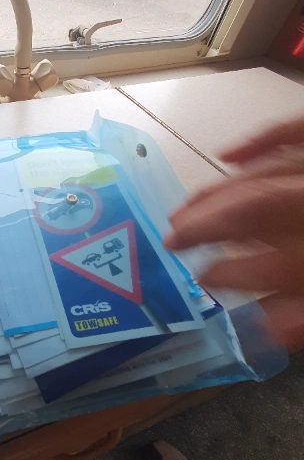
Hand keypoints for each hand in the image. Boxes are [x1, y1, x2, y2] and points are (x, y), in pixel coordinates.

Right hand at [163, 117, 303, 348]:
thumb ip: (303, 315)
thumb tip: (262, 327)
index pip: (264, 260)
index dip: (224, 271)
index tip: (199, 280)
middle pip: (251, 205)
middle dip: (204, 222)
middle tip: (169, 237)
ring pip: (262, 173)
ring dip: (217, 190)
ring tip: (185, 206)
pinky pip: (293, 132)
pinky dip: (262, 140)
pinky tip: (231, 153)